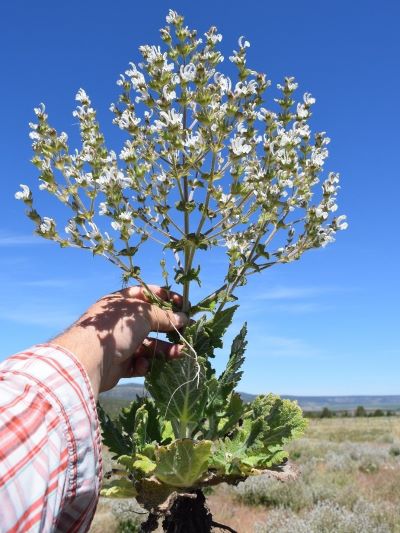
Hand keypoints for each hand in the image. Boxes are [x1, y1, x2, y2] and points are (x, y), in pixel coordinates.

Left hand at [54, 285, 187, 397]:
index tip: (183, 304)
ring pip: (148, 345)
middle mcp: (120, 322)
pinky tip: (143, 364)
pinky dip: (144, 365)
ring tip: (180, 352)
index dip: (165, 298)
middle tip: (187, 330)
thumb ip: (164, 316)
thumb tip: (183, 318)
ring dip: (164, 349)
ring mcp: (119, 343)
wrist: (90, 359)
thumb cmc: (115, 328)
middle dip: (169, 327)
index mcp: (121, 302)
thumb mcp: (143, 314)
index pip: (146, 295)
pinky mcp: (119, 364)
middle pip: (150, 322)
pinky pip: (138, 363)